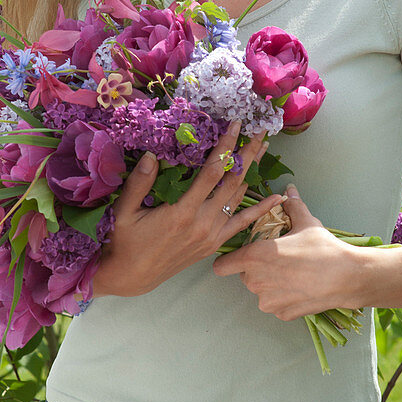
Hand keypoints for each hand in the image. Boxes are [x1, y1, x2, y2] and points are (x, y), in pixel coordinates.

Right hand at [91, 121, 283, 297]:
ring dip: (253, 171)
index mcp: (181, 212)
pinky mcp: (214, 243)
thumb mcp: (124, 211)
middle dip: (247, 153)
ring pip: (239, 197)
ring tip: (263, 148)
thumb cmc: (124, 241)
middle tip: (259, 130)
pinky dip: (260, 209)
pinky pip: (242, 223)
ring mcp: (211, 235)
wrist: (132, 277)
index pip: (212, 172)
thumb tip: (152, 154)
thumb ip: (139, 183)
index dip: (226, 147)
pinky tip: (276, 197)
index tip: (236, 125)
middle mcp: (202, 223)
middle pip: (232, 181)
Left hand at [213, 185, 365, 319]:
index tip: (240, 255)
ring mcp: (268, 301)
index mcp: (254, 257)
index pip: (221, 265)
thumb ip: (292, 207)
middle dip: (256, 268)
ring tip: (293, 273)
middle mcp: (255, 282)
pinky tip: (301, 286)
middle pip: (244, 275)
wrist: (347, 277)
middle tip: (278, 259)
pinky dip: (284, 297)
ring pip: (260, 290)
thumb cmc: (323, 249)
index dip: (229, 259)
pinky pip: (276, 303)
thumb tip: (289, 191)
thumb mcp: (306, 223)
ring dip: (270, 283)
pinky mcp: (282, 314)